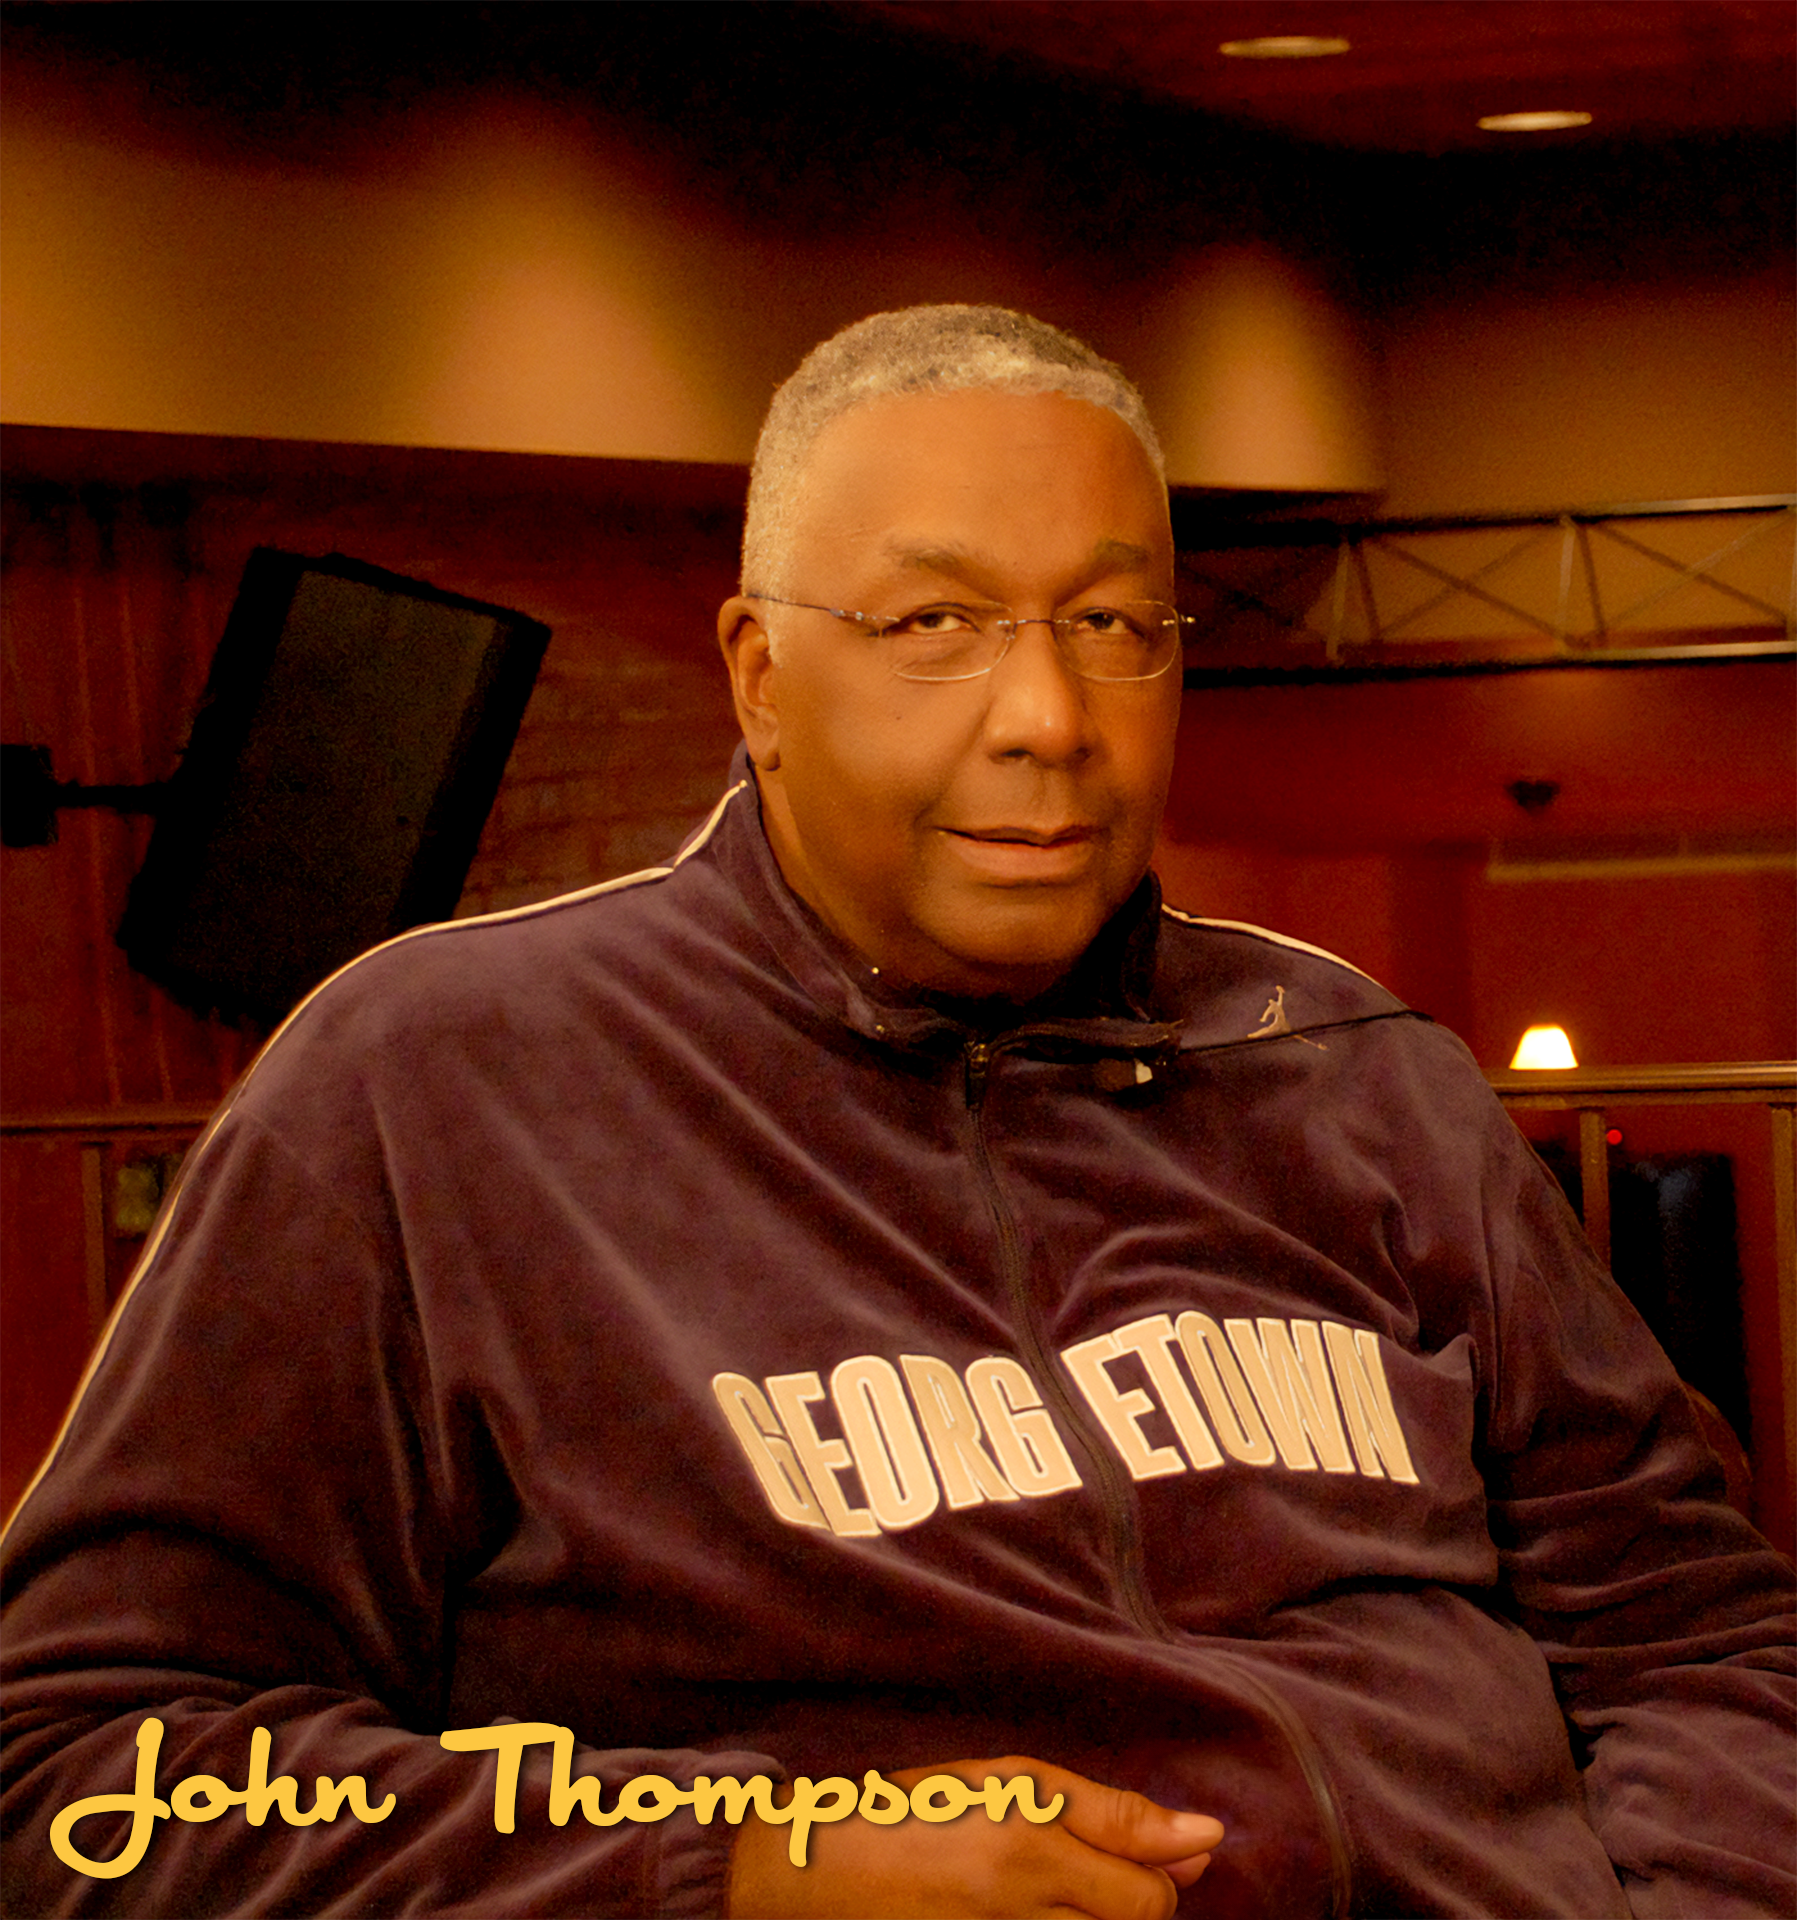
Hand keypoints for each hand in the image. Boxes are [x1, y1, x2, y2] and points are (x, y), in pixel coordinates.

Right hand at [725, 1754, 1223, 1919]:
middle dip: (1132, 1900)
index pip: (1147, 1897)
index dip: (1159, 1873)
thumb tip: (1207, 1837)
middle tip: (1089, 1867)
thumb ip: (1109, 1813)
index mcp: (1030, 1848)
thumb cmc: (921, 1809)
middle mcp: (1021, 1910)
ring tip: (1054, 1886)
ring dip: (1096, 1917)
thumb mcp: (1013, 1782)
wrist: (825, 1870)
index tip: (1151, 1849)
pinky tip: (1039, 1908)